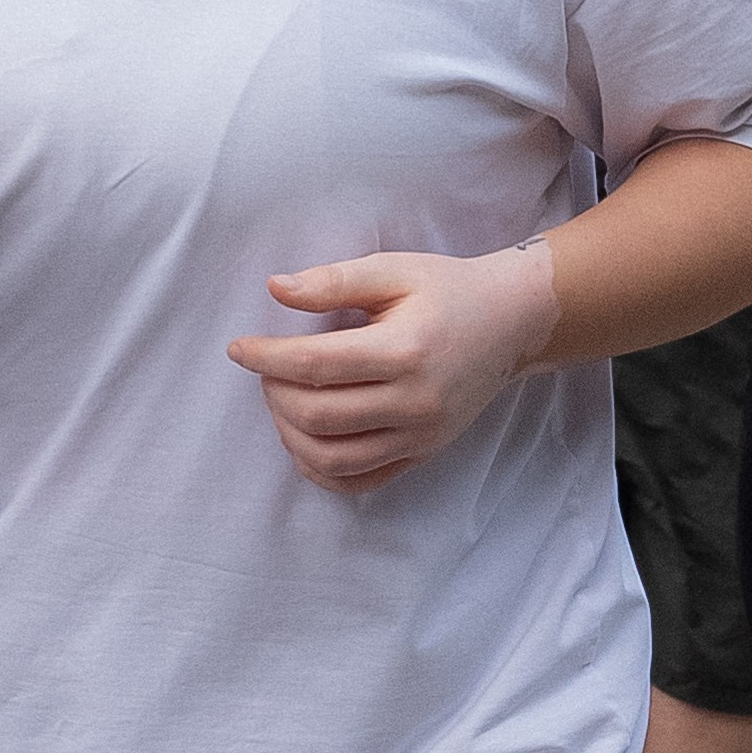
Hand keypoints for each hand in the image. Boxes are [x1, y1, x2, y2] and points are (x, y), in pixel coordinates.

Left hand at [229, 242, 558, 488]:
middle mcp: (415, 401)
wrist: (511, 324)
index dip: (266, 358)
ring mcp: (420, 436)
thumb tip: (274, 289)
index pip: (315, 365)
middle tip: (267, 369)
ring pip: (332, 458)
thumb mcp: (394, 270)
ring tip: (284, 401)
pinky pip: (359, 481)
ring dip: (290, 434)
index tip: (239, 348)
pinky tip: (305, 439)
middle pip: (316, 416)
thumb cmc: (448, 290)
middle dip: (274, 393)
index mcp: (404, 350)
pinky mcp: (422, 454)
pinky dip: (320, 470)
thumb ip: (333, 281)